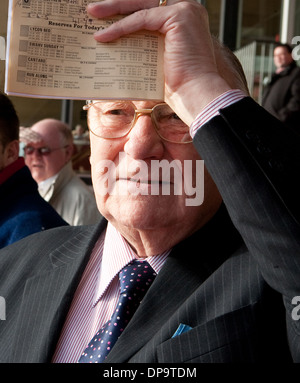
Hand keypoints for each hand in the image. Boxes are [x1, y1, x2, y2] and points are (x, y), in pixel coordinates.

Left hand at [87, 0, 231, 124]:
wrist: (194, 94)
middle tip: (93, 11)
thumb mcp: (156, 56)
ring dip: (114, 9)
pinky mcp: (180, 15)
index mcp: (182, 18)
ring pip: (141, 5)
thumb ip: (142, 42)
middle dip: (116, 5)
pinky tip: (104, 35)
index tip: (105, 14)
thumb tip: (117, 40)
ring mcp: (185, 9)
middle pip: (143, 1)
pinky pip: (142, 18)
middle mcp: (186, 9)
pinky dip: (122, 27)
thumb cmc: (178, 83)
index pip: (147, 8)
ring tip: (93, 16)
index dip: (126, 10)